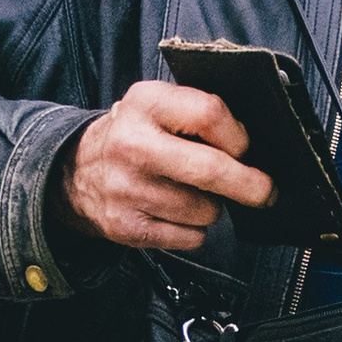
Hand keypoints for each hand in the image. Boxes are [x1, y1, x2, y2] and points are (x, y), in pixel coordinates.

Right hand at [54, 80, 275, 249]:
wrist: (76, 172)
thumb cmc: (133, 136)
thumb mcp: (158, 106)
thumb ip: (199, 115)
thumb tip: (252, 148)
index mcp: (145, 104)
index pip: (210, 114)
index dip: (238, 136)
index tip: (245, 148)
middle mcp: (132, 145)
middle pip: (211, 169)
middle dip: (250, 185)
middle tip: (265, 191)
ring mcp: (127, 189)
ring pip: (205, 209)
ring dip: (211, 206)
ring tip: (190, 192)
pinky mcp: (127, 226)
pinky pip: (189, 237)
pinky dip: (194, 230)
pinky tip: (176, 213)